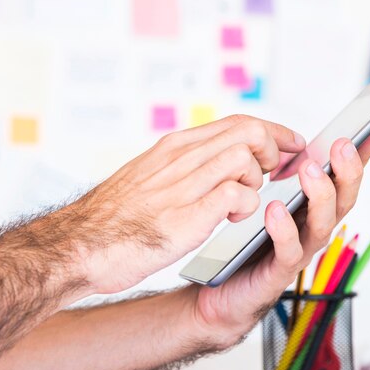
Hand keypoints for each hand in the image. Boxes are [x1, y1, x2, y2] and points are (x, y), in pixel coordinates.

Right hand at [65, 116, 304, 294]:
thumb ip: (181, 168)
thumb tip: (212, 164)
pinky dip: (245, 205)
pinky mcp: (187, 216)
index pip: (237, 122)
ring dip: (256, 179)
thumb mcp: (148, 177)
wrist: (79, 246)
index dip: (273, 131)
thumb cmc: (113, 219)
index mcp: (174, 148)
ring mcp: (183, 185)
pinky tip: (230, 218)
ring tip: (239, 202)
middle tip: (271, 174)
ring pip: (245, 156)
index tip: (290, 143)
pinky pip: (237, 194)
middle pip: (249, 131)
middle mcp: (181, 158)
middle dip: (273, 150)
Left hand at [191, 126, 369, 347]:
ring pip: (322, 224)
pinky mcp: (279, 270)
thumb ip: (277, 174)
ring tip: (309, 170)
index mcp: (311, 206)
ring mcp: (300, 249)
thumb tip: (288, 138)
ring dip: (321, 195)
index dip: (362, 155)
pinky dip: (284, 230)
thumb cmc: (244, 241)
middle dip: (347, 171)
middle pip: (343, 199)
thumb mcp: (261, 197)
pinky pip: (288, 250)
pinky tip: (274, 210)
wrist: (223, 289)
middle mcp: (312, 227)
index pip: (343, 178)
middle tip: (341, 145)